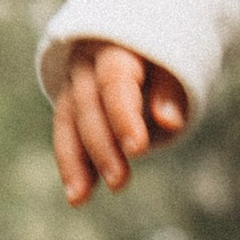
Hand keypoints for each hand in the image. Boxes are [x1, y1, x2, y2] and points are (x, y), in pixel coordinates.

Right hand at [52, 40, 187, 204]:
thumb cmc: (162, 57)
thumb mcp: (174, 67)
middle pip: (88, 107)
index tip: (137, 149)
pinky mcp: (69, 104)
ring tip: (80, 198)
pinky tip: (78, 194)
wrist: (137, 41)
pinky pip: (66, 134)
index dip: (124, 116)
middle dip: (102, 147)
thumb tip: (170, 122)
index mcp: (115, 48)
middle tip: (118, 182)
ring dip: (75, 162)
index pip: (115, 83)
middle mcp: (86, 65)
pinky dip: (72, 165)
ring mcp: (73, 84)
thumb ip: (171, 92)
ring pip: (67, 123)